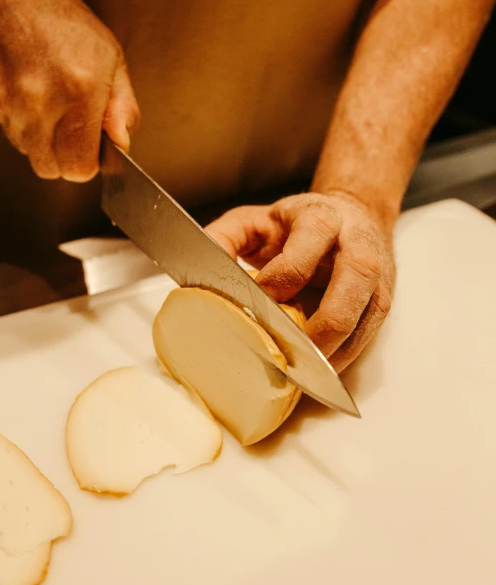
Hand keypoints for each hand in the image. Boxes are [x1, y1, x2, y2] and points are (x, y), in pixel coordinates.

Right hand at [0, 0, 139, 180]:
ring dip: (39, 136)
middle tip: (69, 127)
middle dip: (62, 156)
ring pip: (26, 150)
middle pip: (49, 168)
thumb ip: (121, 107)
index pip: (79, 168)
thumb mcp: (111, 58)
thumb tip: (121, 143)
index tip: (89, 148)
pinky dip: (15, 117)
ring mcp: (8, 99)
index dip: (86, 163)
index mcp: (80, 90)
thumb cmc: (64, 20)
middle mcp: (41, 98)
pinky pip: (4, 128)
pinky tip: (24, 87)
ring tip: (46, 98)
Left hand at [206, 193, 395, 372]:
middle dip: (313, 331)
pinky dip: (342, 357)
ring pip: (359, 319)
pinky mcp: (382, 300)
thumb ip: (224, 238)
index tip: (255, 304)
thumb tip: (201, 270)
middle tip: (283, 352)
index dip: (275, 287)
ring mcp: (375, 276)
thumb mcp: (256, 219)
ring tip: (299, 373)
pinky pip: (366, 336)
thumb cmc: (298, 222)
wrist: (355, 211)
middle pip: (344, 292)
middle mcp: (356, 245)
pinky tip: (316, 369)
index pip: (299, 261)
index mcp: (321, 219)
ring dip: (329, 351)